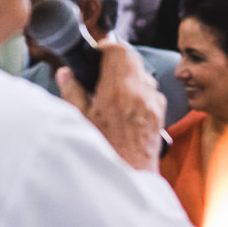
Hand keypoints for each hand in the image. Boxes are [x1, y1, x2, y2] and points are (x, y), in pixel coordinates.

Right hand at [57, 40, 165, 170]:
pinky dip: (139, 94)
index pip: (119, 50)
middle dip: (117, 61)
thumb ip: (72, 91)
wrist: (129, 178)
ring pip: (144, 76)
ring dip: (129, 78)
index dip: (106, 48)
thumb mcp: (79, 121)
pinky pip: (151, 93)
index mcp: (118, 90)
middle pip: (133, 60)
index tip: (97, 54)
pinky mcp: (160, 115)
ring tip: (112, 93)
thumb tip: (67, 73)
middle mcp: (141, 93)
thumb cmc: (103, 152)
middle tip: (101, 72)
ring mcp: (153, 104)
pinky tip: (125, 109)